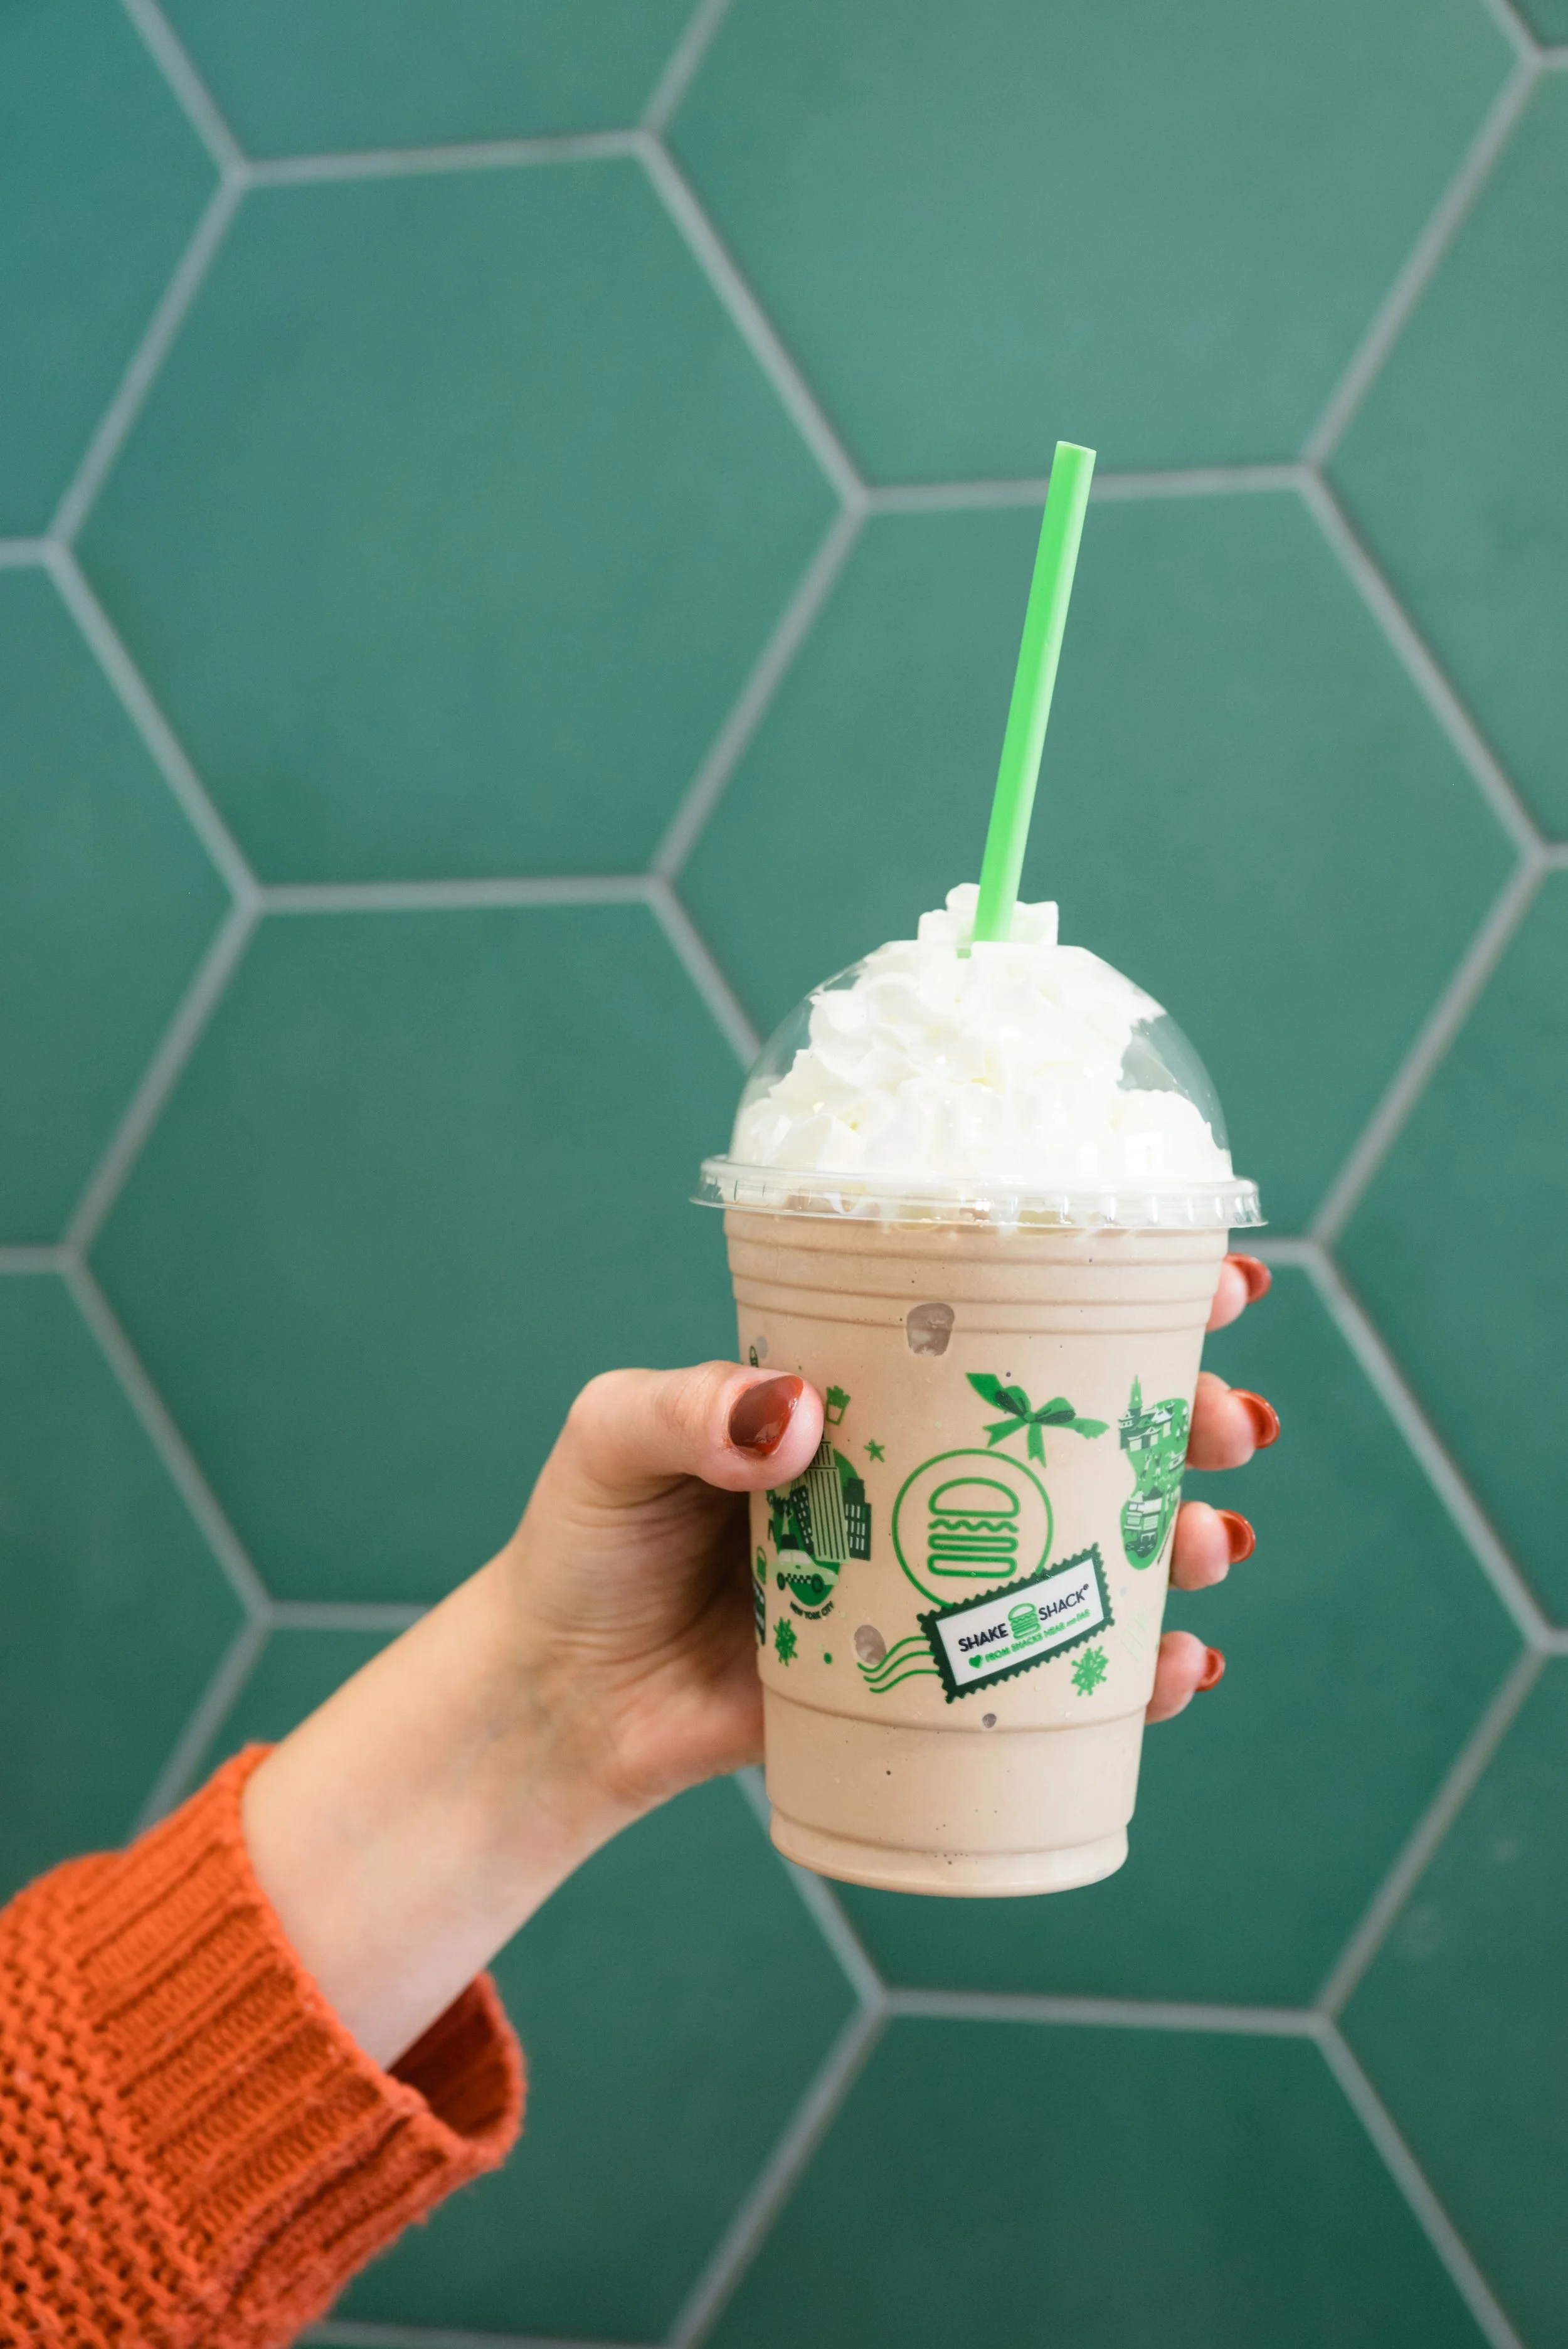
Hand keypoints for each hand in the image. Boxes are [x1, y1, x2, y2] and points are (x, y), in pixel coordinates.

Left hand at [515, 1250, 1278, 1785]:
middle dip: (1181, 1421)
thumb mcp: (612, 1438)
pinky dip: (1130, 1673)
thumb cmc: (585, 1541)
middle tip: (1230, 1429)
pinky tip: (1177, 1670)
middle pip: (1082, 1432)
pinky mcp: (930, 1679)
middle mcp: (921, 1472)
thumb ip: (683, 1409)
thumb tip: (795, 1413)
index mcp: (864, 1388)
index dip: (1118, 1297)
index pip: (1001, 1320)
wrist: (559, 1698)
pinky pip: (1051, 1669)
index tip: (1215, 1284)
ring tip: (1206, 1547)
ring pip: (1089, 1547)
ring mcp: (936, 1577)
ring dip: (1174, 1541)